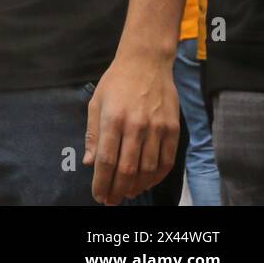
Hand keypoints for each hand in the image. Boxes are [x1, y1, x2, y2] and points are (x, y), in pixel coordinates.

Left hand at [84, 51, 180, 205]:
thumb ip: (93, 135)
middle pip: (127, 169)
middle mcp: (136, 125)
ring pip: (148, 169)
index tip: (98, 195)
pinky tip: (146, 182)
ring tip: (127, 193)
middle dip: (117, 189)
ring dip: (137, 186)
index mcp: (113, 119)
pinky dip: (157, 177)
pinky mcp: (173, 129)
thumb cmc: (116, 82)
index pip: (107, 160)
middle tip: (111, 200)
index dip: (102, 182)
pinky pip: (167, 161)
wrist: (146, 62)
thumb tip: (90, 163)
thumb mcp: (96, 104)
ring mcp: (157, 128)